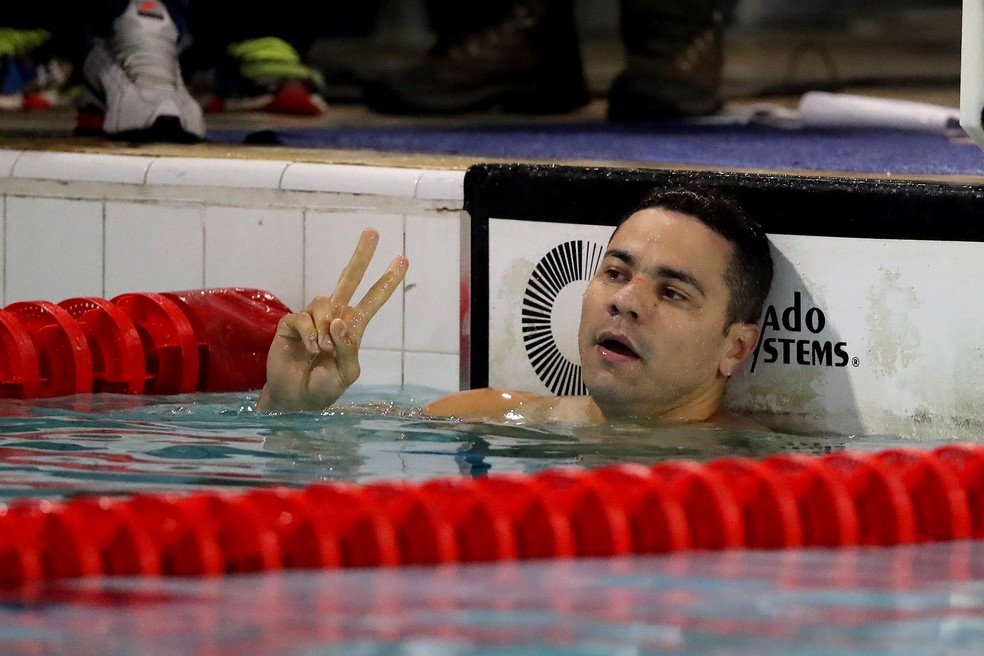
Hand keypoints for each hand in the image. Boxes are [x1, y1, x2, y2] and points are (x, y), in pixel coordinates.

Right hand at [257, 228, 408, 410]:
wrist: (296, 399)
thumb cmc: (324, 386)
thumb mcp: (346, 373)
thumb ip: (348, 348)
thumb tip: (339, 320)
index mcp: (353, 327)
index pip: (373, 299)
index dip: (387, 281)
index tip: (403, 259)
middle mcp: (334, 316)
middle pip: (349, 278)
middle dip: (361, 255)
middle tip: (373, 231)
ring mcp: (313, 318)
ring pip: (325, 302)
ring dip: (326, 327)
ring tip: (322, 349)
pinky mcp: (292, 323)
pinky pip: (304, 318)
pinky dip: (311, 336)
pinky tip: (309, 349)